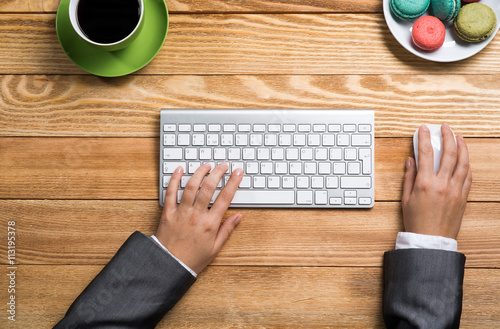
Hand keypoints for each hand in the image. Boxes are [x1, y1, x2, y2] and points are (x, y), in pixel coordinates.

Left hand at [156, 162, 242, 273]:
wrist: (169, 267)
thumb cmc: (192, 260)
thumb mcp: (215, 248)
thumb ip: (227, 230)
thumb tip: (238, 216)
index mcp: (210, 224)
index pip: (225, 198)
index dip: (233, 182)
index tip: (237, 172)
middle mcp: (196, 215)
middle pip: (209, 187)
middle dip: (217, 172)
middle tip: (223, 165)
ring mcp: (181, 213)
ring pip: (191, 186)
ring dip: (199, 173)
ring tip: (206, 165)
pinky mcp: (168, 213)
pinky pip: (170, 193)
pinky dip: (175, 180)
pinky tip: (180, 170)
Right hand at [402, 124, 472, 238]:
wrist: (431, 240)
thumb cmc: (416, 222)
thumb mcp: (406, 198)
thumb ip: (409, 177)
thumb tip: (411, 161)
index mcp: (425, 183)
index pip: (425, 153)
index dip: (424, 138)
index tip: (424, 129)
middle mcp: (442, 184)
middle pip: (448, 153)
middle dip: (447, 136)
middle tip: (445, 128)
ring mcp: (455, 190)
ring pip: (462, 162)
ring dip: (462, 147)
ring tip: (458, 137)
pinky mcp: (463, 197)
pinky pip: (468, 176)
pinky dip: (466, 164)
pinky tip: (464, 158)